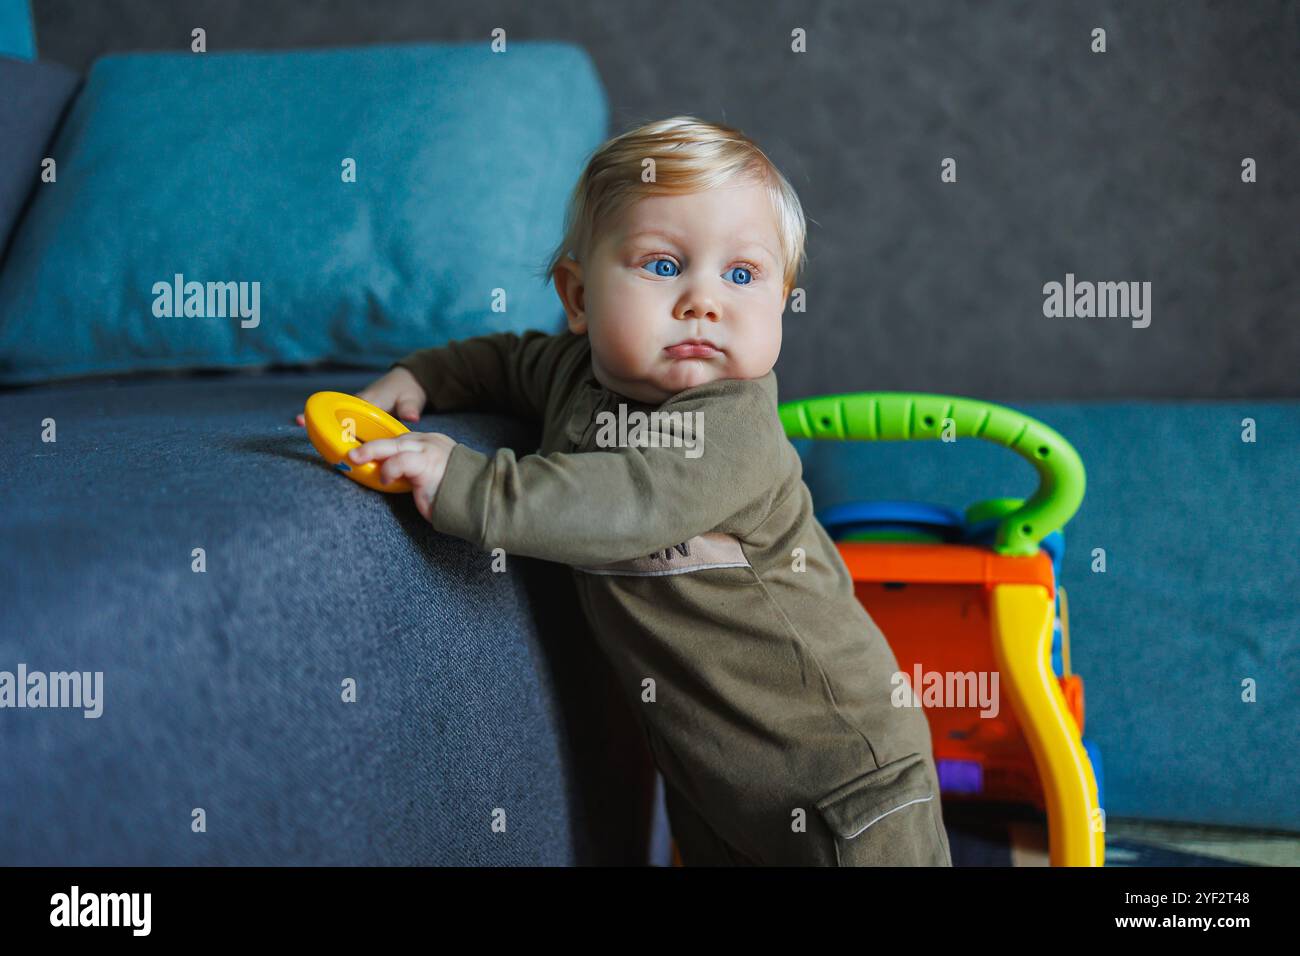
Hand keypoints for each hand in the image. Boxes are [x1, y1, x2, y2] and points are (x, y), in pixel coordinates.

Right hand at [295, 365, 427, 426]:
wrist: (408, 382)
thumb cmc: (407, 390)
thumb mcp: (412, 399)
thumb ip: (410, 408)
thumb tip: (412, 417)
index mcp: (370, 401)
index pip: (348, 409)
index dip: (331, 414)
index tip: (312, 415)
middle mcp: (359, 403)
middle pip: (336, 412)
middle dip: (318, 416)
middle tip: (298, 422)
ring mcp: (358, 408)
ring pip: (338, 416)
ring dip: (321, 421)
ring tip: (300, 425)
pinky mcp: (359, 413)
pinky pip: (345, 420)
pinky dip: (333, 425)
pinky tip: (321, 435)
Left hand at [347, 431, 458, 520]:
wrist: (478, 500)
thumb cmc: (454, 493)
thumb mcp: (431, 475)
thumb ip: (414, 470)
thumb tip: (388, 474)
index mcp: (431, 443)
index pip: (401, 439)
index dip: (380, 445)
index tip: (362, 452)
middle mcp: (430, 443)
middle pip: (394, 439)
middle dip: (370, 445)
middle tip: (351, 452)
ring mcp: (428, 451)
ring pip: (394, 445)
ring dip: (371, 451)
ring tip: (355, 459)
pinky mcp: (426, 464)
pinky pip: (400, 461)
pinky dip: (388, 469)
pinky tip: (384, 479)